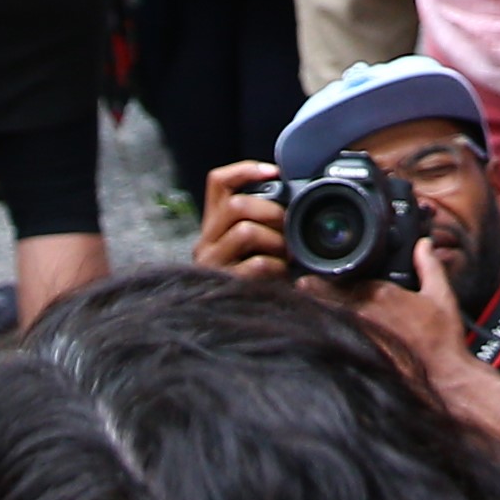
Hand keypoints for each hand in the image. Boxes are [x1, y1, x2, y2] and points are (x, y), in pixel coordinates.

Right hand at [193, 157, 293, 278]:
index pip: (218, 183)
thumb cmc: (257, 281)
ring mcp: (212, 266)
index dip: (245, 170)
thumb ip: (263, 223)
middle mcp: (206, 243)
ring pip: (244, 231)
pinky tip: (281, 276)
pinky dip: (275, 267)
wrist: (241, 330)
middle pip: (235, 205)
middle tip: (288, 226)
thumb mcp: (256, 247)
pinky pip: (255, 265)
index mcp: (214, 228)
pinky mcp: (224, 286)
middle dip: (270, 211)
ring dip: (275, 240)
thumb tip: (293, 197)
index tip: (275, 172)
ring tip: (286, 254)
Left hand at [325, 237, 479, 391]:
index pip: (342, 276)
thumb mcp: (440, 295)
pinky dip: (328, 328)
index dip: (324, 272)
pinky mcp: (359, 351)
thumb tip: (423, 244)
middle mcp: (363, 313)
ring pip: (327, 316)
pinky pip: (335, 335)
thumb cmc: (441, 337)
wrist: (441, 373)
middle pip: (324, 296)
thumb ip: (429, 265)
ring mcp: (358, 334)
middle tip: (305, 282)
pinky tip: (328, 327)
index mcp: (380, 295)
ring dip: (319, 307)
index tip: (315, 268)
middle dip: (312, 288)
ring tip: (311, 301)